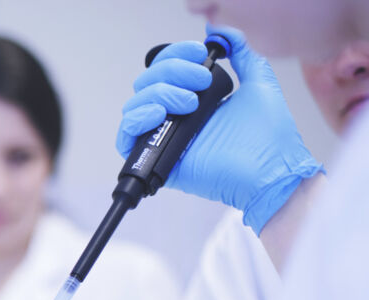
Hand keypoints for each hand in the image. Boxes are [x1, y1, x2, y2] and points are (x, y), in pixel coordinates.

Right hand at [116, 25, 322, 233]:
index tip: (201, 54)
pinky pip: (125, 137)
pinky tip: (159, 114)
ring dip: (158, 94)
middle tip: (202, 82)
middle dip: (172, 72)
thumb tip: (220, 32)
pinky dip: (136, 119)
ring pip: (134, 105)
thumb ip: (243, 54)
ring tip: (190, 104)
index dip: (176, 55)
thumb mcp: (259, 82)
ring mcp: (164, 138)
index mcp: (193, 99)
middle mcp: (174, 118)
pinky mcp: (157, 160)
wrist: (271, 171)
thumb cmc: (270, 136)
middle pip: (147, 83)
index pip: (165, 70)